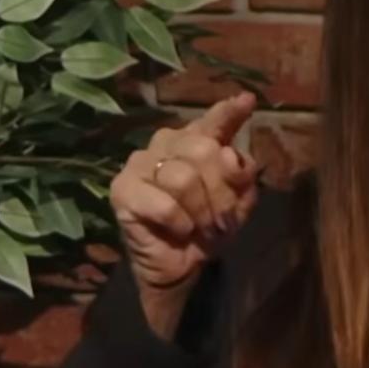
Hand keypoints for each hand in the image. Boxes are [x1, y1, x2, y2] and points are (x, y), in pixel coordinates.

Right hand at [109, 92, 260, 293]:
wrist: (181, 266)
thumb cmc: (208, 227)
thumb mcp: (237, 201)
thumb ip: (240, 175)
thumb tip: (232, 153)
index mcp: (196, 141)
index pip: (214, 122)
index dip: (228, 113)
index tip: (247, 101)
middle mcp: (166, 144)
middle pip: (203, 150)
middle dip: (221, 191)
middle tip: (223, 219)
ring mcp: (139, 164)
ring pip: (183, 178)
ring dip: (201, 211)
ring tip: (202, 227)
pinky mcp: (122, 190)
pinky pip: (164, 204)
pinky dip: (181, 222)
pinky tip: (180, 230)